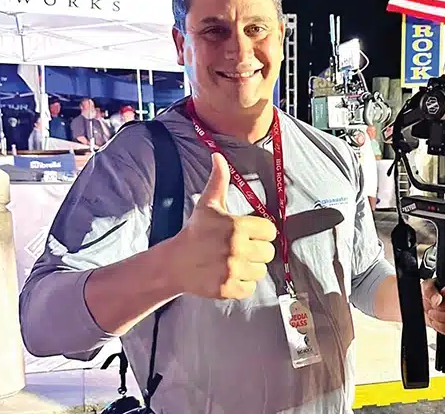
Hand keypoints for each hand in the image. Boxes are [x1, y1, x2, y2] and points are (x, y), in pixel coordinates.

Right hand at [164, 153, 276, 299]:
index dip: (261, 233)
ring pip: (261, 271)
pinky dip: (243, 284)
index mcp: (236, 226)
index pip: (270, 232)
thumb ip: (218, 180)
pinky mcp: (227, 288)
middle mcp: (236, 249)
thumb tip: (218, 156)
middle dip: (257, 251)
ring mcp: (231, 270)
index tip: (248, 234)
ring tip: (235, 262)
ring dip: (251, 268)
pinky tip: (230, 275)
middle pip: (268, 253)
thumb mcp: (207, 204)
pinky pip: (250, 288)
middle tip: (240, 249)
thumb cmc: (196, 231)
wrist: (174, 263)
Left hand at [422, 276, 444, 336]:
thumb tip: (437, 300)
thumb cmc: (436, 294)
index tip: (442, 293)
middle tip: (434, 307)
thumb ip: (430, 291)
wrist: (435, 308)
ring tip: (434, 315)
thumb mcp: (428, 287)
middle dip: (443, 306)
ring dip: (442, 318)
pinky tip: (439, 323)